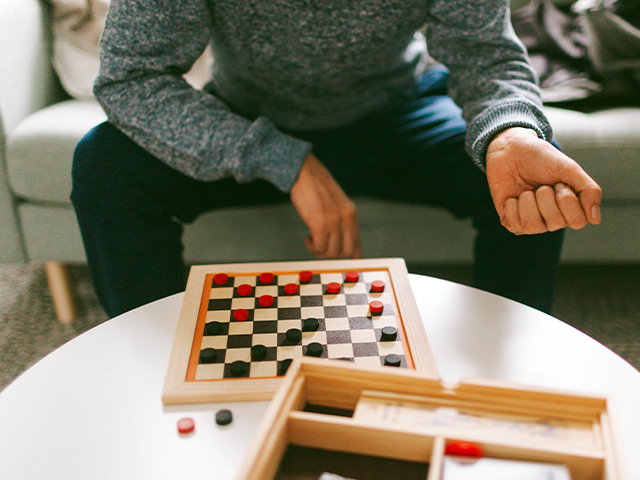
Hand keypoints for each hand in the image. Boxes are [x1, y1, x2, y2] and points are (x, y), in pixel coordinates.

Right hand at [290, 153, 361, 257]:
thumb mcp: (335, 202)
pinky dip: (312, 247)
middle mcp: (346, 218)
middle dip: (331, 255)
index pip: (357, 246)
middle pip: (345, 253)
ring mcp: (334, 222)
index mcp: (351, 214)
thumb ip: (340, 219)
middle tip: (320, 247)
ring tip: (311, 240)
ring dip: (319, 251)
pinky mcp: (320, 223)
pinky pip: (319, 247)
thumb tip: (338, 239)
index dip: (349, 257)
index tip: (339, 260)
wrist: (303, 171)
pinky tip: (307, 237)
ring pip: (331, 252)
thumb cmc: (315, 185)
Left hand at [486, 127, 601, 234]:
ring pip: (533, 225)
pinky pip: (514, 223)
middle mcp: (551, 219)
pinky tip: (512, 197)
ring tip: (526, 190)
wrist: (509, 150)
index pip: (578, 222)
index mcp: (569, 208)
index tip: (559, 183)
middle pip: (556, 223)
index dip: (567, 200)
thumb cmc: (540, 159)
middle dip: (546, 197)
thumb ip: (588, 190)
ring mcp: (531, 223)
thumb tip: (595, 220)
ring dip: (528, 201)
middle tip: (541, 185)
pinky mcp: (511, 222)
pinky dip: (512, 205)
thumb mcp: (569, 168)